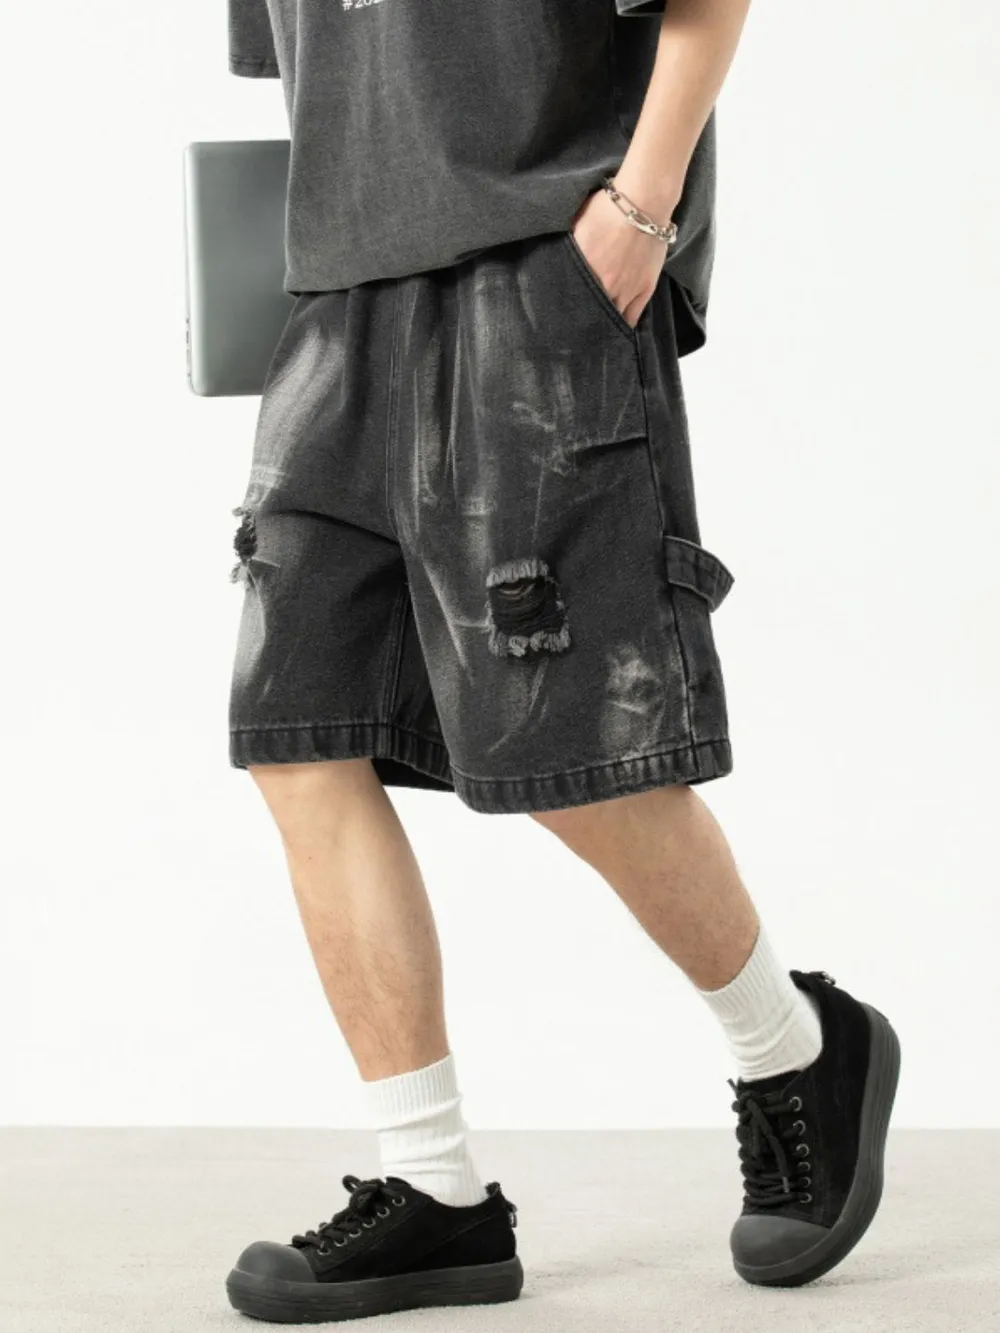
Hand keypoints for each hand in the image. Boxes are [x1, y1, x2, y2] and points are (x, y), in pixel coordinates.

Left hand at [568, 184, 671, 328]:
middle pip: (592, 318)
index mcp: (584, 274)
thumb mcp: (576, 226)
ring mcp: (627, 291)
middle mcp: (605, 288)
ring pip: (613, 321)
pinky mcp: (645, 289)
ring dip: (604, 327)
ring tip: (597, 334)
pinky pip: (634, 318)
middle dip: (584, 325)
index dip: (566, 318)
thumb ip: (566, 250)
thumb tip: (552, 260)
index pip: (571, 305)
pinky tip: (618, 330)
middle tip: (577, 332)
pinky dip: (624, 325)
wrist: (642, 202)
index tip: (560, 324)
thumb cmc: (606, 209)